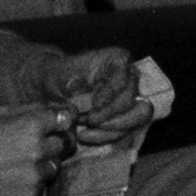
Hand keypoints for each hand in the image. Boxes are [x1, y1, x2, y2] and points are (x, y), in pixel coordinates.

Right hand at [0, 102, 80, 195]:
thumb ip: (28, 110)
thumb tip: (54, 110)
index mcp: (31, 125)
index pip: (66, 120)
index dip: (62, 121)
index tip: (57, 123)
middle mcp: (38, 149)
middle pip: (64, 143)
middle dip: (53, 141)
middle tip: (33, 144)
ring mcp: (36, 175)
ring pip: (55, 166)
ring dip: (44, 163)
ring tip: (19, 163)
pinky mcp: (30, 195)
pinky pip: (42, 185)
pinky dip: (32, 182)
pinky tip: (12, 178)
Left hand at [33, 44, 154, 151]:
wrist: (57, 89)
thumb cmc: (58, 78)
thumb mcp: (57, 77)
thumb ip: (69, 89)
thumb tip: (79, 108)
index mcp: (118, 59)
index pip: (123, 77)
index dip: (110, 93)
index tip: (94, 104)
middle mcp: (130, 77)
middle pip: (131, 98)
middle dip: (109, 114)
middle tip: (89, 120)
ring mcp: (133, 98)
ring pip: (138, 116)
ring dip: (112, 128)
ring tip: (85, 132)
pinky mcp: (130, 117)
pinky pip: (128, 130)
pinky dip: (106, 136)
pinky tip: (85, 136)